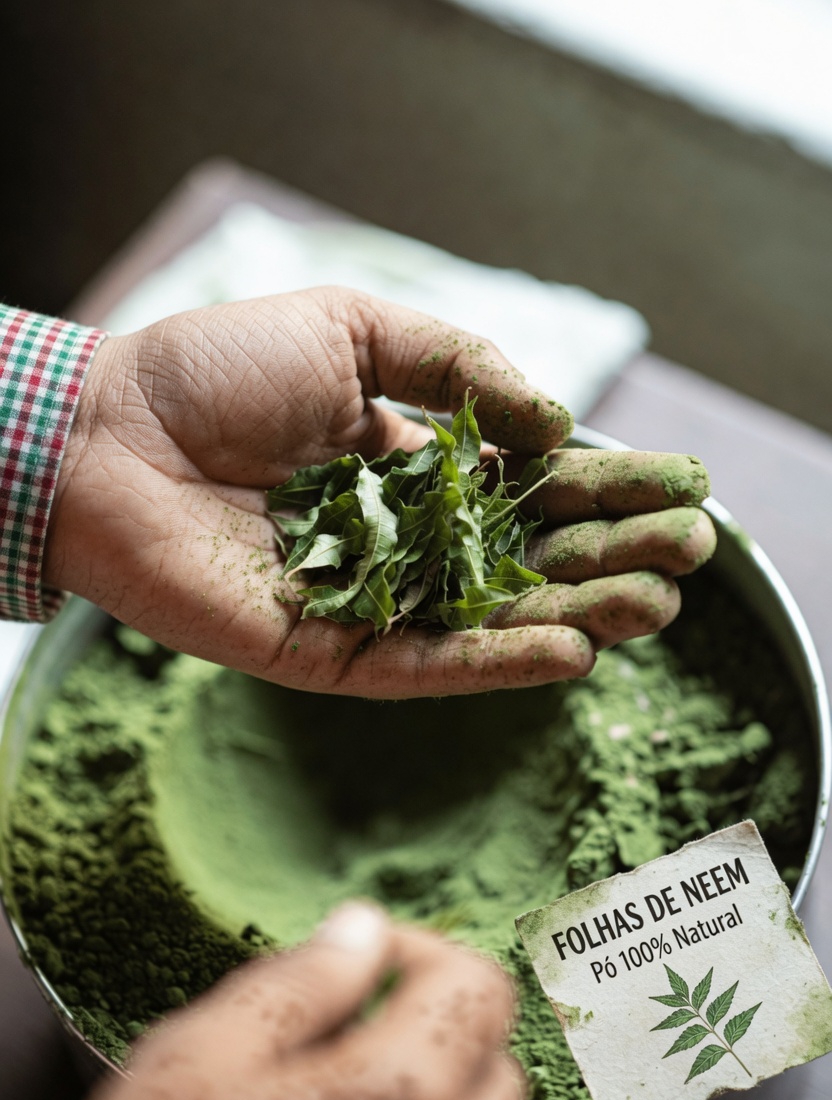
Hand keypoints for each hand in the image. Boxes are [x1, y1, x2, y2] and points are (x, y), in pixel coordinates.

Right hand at [38, 905, 521, 1099]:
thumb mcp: (211, 1047)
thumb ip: (307, 979)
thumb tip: (363, 930)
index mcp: (398, 1098)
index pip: (479, 986)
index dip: (423, 951)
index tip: (369, 956)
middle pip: (493, 1054)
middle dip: (435, 1019)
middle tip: (355, 1015)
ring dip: (433, 1083)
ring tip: (338, 1083)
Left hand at [44, 287, 714, 696]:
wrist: (105, 433)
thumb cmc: (216, 370)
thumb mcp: (355, 332)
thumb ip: (458, 368)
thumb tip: (552, 423)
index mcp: (411, 464)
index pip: (528, 484)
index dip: (601, 489)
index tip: (675, 493)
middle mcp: (400, 540)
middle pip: (524, 561)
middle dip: (608, 560)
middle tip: (686, 560)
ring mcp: (369, 602)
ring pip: (490, 620)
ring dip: (575, 617)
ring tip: (652, 610)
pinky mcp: (329, 653)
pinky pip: (425, 663)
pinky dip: (496, 661)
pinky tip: (569, 649)